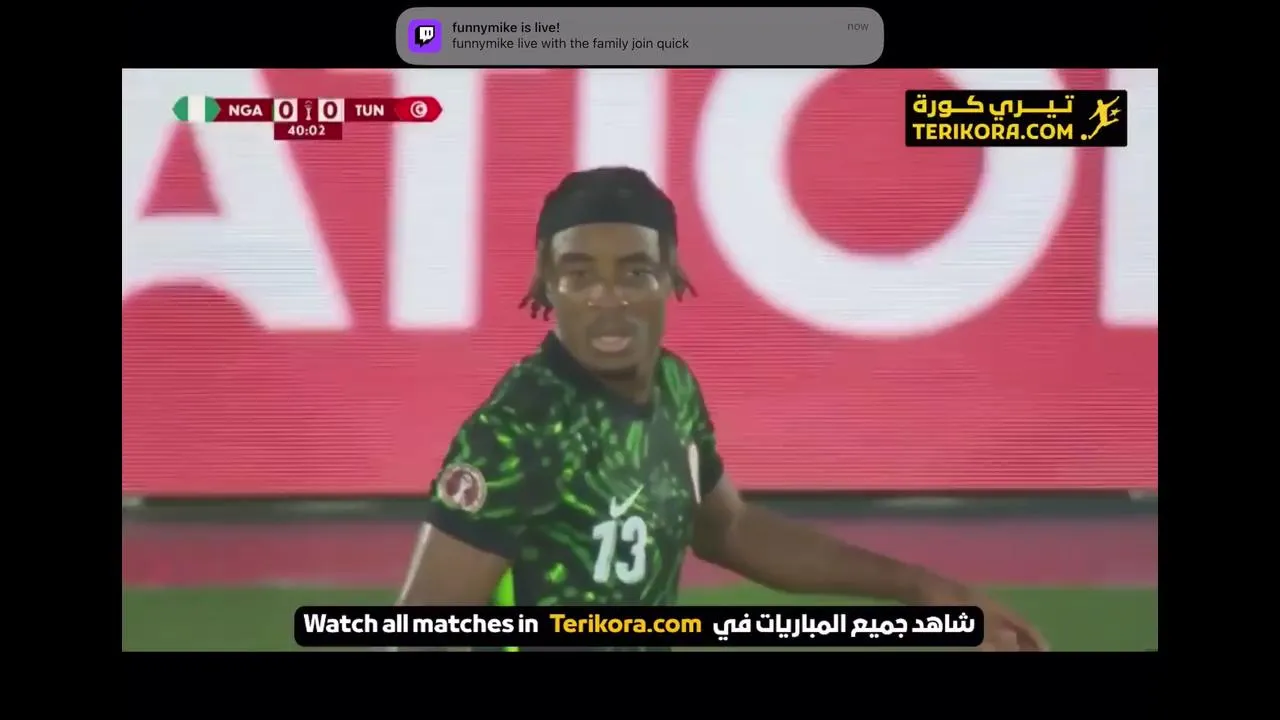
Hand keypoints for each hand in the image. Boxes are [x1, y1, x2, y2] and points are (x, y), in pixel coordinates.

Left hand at [912, 578, 1048, 651]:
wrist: (917, 585)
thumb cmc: (944, 602)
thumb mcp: (969, 619)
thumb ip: (992, 635)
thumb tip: (1014, 645)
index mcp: (993, 606)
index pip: (1021, 622)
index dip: (1034, 636)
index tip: (1046, 649)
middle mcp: (986, 605)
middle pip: (1010, 625)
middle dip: (1023, 640)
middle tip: (1033, 652)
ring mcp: (972, 606)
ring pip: (996, 626)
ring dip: (1007, 640)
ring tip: (1014, 650)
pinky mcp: (958, 609)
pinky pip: (981, 626)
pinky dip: (988, 636)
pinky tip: (985, 643)